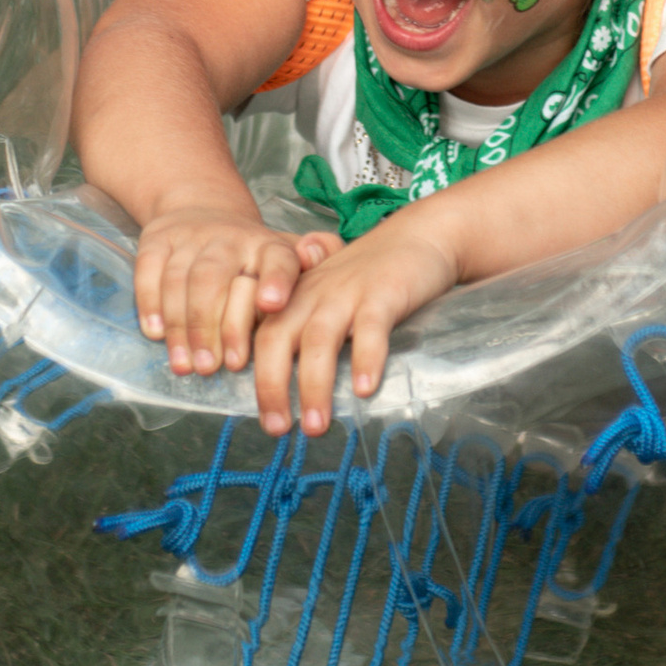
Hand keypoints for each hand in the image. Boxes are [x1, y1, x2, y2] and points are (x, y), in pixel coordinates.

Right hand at [135, 208, 333, 378]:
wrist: (204, 209)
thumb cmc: (253, 254)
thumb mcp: (288, 257)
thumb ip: (315, 259)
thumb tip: (320, 253)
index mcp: (269, 246)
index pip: (277, 258)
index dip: (275, 280)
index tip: (273, 306)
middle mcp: (230, 238)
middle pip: (218, 278)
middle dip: (215, 325)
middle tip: (215, 367)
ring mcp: (191, 237)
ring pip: (182, 279)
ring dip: (183, 326)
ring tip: (187, 365)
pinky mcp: (157, 239)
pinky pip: (149, 270)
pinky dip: (150, 303)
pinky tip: (157, 334)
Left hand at [249, 216, 460, 436]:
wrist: (418, 237)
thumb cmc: (368, 278)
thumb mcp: (326, 298)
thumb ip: (305, 333)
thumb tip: (289, 394)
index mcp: (292, 297)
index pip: (256, 333)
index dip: (248, 372)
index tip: (254, 407)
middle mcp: (311, 294)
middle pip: (277, 338)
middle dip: (271, 387)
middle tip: (277, 428)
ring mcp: (347, 292)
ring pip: (318, 340)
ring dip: (314, 386)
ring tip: (316, 426)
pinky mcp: (383, 293)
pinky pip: (370, 329)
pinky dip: (365, 360)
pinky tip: (364, 391)